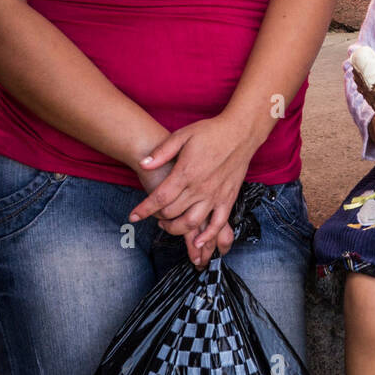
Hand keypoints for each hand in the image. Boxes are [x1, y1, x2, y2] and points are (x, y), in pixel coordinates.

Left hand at [128, 115, 258, 268]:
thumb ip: (162, 152)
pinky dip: (208, 236)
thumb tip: (143, 164)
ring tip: (168, 225)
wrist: (241, 132)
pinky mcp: (228, 199)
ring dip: (176, 229)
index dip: (144, 209)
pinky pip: (218, 223)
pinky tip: (199, 242)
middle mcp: (200, 188)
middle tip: (153, 214)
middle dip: (157, 217)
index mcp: (186, 172)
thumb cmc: (211, 132)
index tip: (133, 216)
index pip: (160, 198)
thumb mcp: (183, 135)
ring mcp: (215, 195)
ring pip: (192, 223)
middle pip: (172, 213)